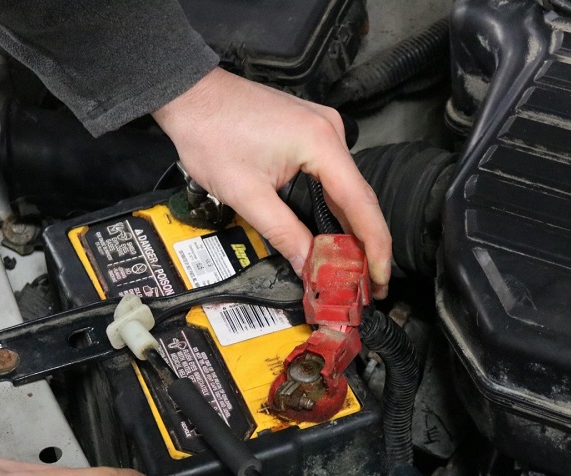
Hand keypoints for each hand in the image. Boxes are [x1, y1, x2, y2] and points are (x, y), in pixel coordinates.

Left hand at [153, 67, 391, 298]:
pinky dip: (335, 206)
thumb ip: (283, 233)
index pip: (361, 205)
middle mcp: (331, 131)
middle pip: (360, 198)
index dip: (375, 248)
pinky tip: (335, 233)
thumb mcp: (246, 194)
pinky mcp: (309, 132)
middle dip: (366, 245)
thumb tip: (309, 267)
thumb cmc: (210, 134)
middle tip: (369, 286)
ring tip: (355, 268)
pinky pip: (332, 175)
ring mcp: (322, 128)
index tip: (380, 280)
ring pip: (346, 188)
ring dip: (350, 228)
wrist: (190, 94)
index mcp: (321, 143)